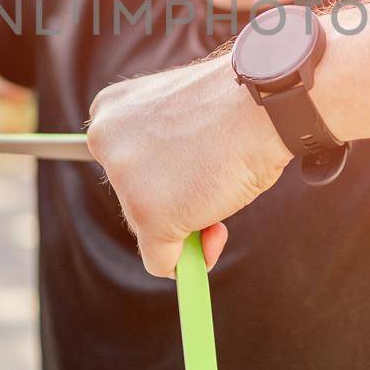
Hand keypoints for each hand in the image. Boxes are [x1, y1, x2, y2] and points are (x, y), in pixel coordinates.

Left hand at [86, 54, 291, 277]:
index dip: (158, 174)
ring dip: (187, 226)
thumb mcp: (180, 119)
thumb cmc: (236, 107)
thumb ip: (160, 153)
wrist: (263, 106)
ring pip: (147, 231)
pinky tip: (214, 235)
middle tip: (210, 182)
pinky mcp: (149, 217)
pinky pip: (161, 263)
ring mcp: (126, 182)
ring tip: (219, 191)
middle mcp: (106, 145)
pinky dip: (191, 261)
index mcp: (110, 112)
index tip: (184, 167)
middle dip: (172, 203)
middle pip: (131, 199)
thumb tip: (163, 204)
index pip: (123, 165)